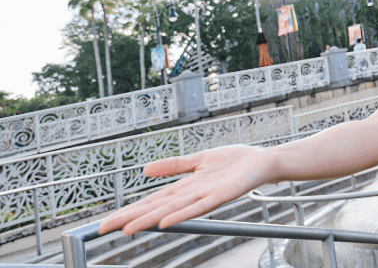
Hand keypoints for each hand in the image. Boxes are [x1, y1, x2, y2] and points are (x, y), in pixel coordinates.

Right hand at [99, 145, 275, 235]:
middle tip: (103, 229)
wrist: (263, 161)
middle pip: (156, 208)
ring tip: (127, 229)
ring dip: (149, 220)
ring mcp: (206, 196)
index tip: (106, 221)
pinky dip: (182, 214)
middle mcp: (192, 195)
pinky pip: (200, 207)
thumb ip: (174, 165)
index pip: (152, 201)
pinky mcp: (222, 195)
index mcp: (186, 186)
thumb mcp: (199, 159)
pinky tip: (166, 222)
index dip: (129, 210)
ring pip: (172, 211)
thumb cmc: (235, 161)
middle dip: (130, 218)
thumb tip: (145, 170)